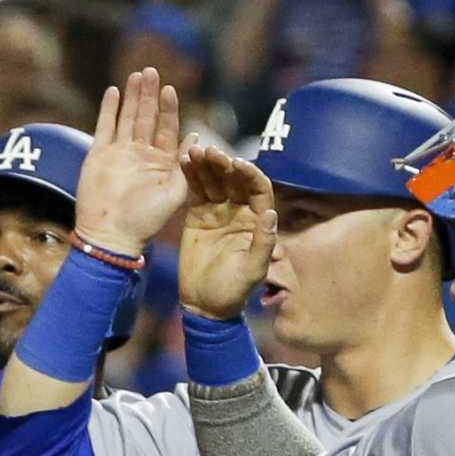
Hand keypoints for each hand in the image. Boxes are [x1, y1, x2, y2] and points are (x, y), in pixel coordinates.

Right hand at [73, 67, 185, 257]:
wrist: (111, 236)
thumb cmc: (145, 221)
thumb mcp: (175, 193)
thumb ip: (186, 164)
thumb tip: (197, 135)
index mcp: (161, 162)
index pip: (167, 128)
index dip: (169, 108)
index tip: (170, 89)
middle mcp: (140, 154)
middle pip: (146, 117)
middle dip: (149, 95)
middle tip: (152, 71)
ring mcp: (119, 153)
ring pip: (126, 117)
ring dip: (132, 96)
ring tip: (136, 75)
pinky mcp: (99, 155)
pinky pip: (104, 127)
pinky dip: (108, 109)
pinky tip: (113, 92)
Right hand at [179, 145, 276, 318]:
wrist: (205, 304)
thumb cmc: (234, 290)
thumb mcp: (253, 270)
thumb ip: (263, 242)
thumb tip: (270, 213)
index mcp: (256, 219)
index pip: (258, 188)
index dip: (248, 173)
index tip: (235, 164)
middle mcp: (239, 210)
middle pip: (234, 178)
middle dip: (223, 163)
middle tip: (210, 152)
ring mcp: (218, 210)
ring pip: (214, 180)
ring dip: (205, 164)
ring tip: (193, 151)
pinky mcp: (197, 214)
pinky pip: (195, 189)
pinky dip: (190, 175)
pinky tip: (183, 161)